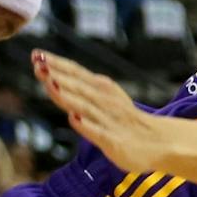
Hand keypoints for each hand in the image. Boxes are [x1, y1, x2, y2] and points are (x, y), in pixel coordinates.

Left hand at [32, 51, 168, 172]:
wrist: (159, 142)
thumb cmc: (127, 122)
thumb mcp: (106, 100)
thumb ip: (82, 93)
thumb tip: (54, 84)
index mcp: (102, 89)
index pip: (76, 73)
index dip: (56, 64)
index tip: (36, 55)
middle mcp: (105, 101)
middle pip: (77, 86)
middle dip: (56, 75)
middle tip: (38, 64)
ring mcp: (109, 120)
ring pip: (85, 105)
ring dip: (67, 95)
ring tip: (50, 84)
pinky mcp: (113, 140)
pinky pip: (98, 131)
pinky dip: (86, 125)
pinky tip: (74, 118)